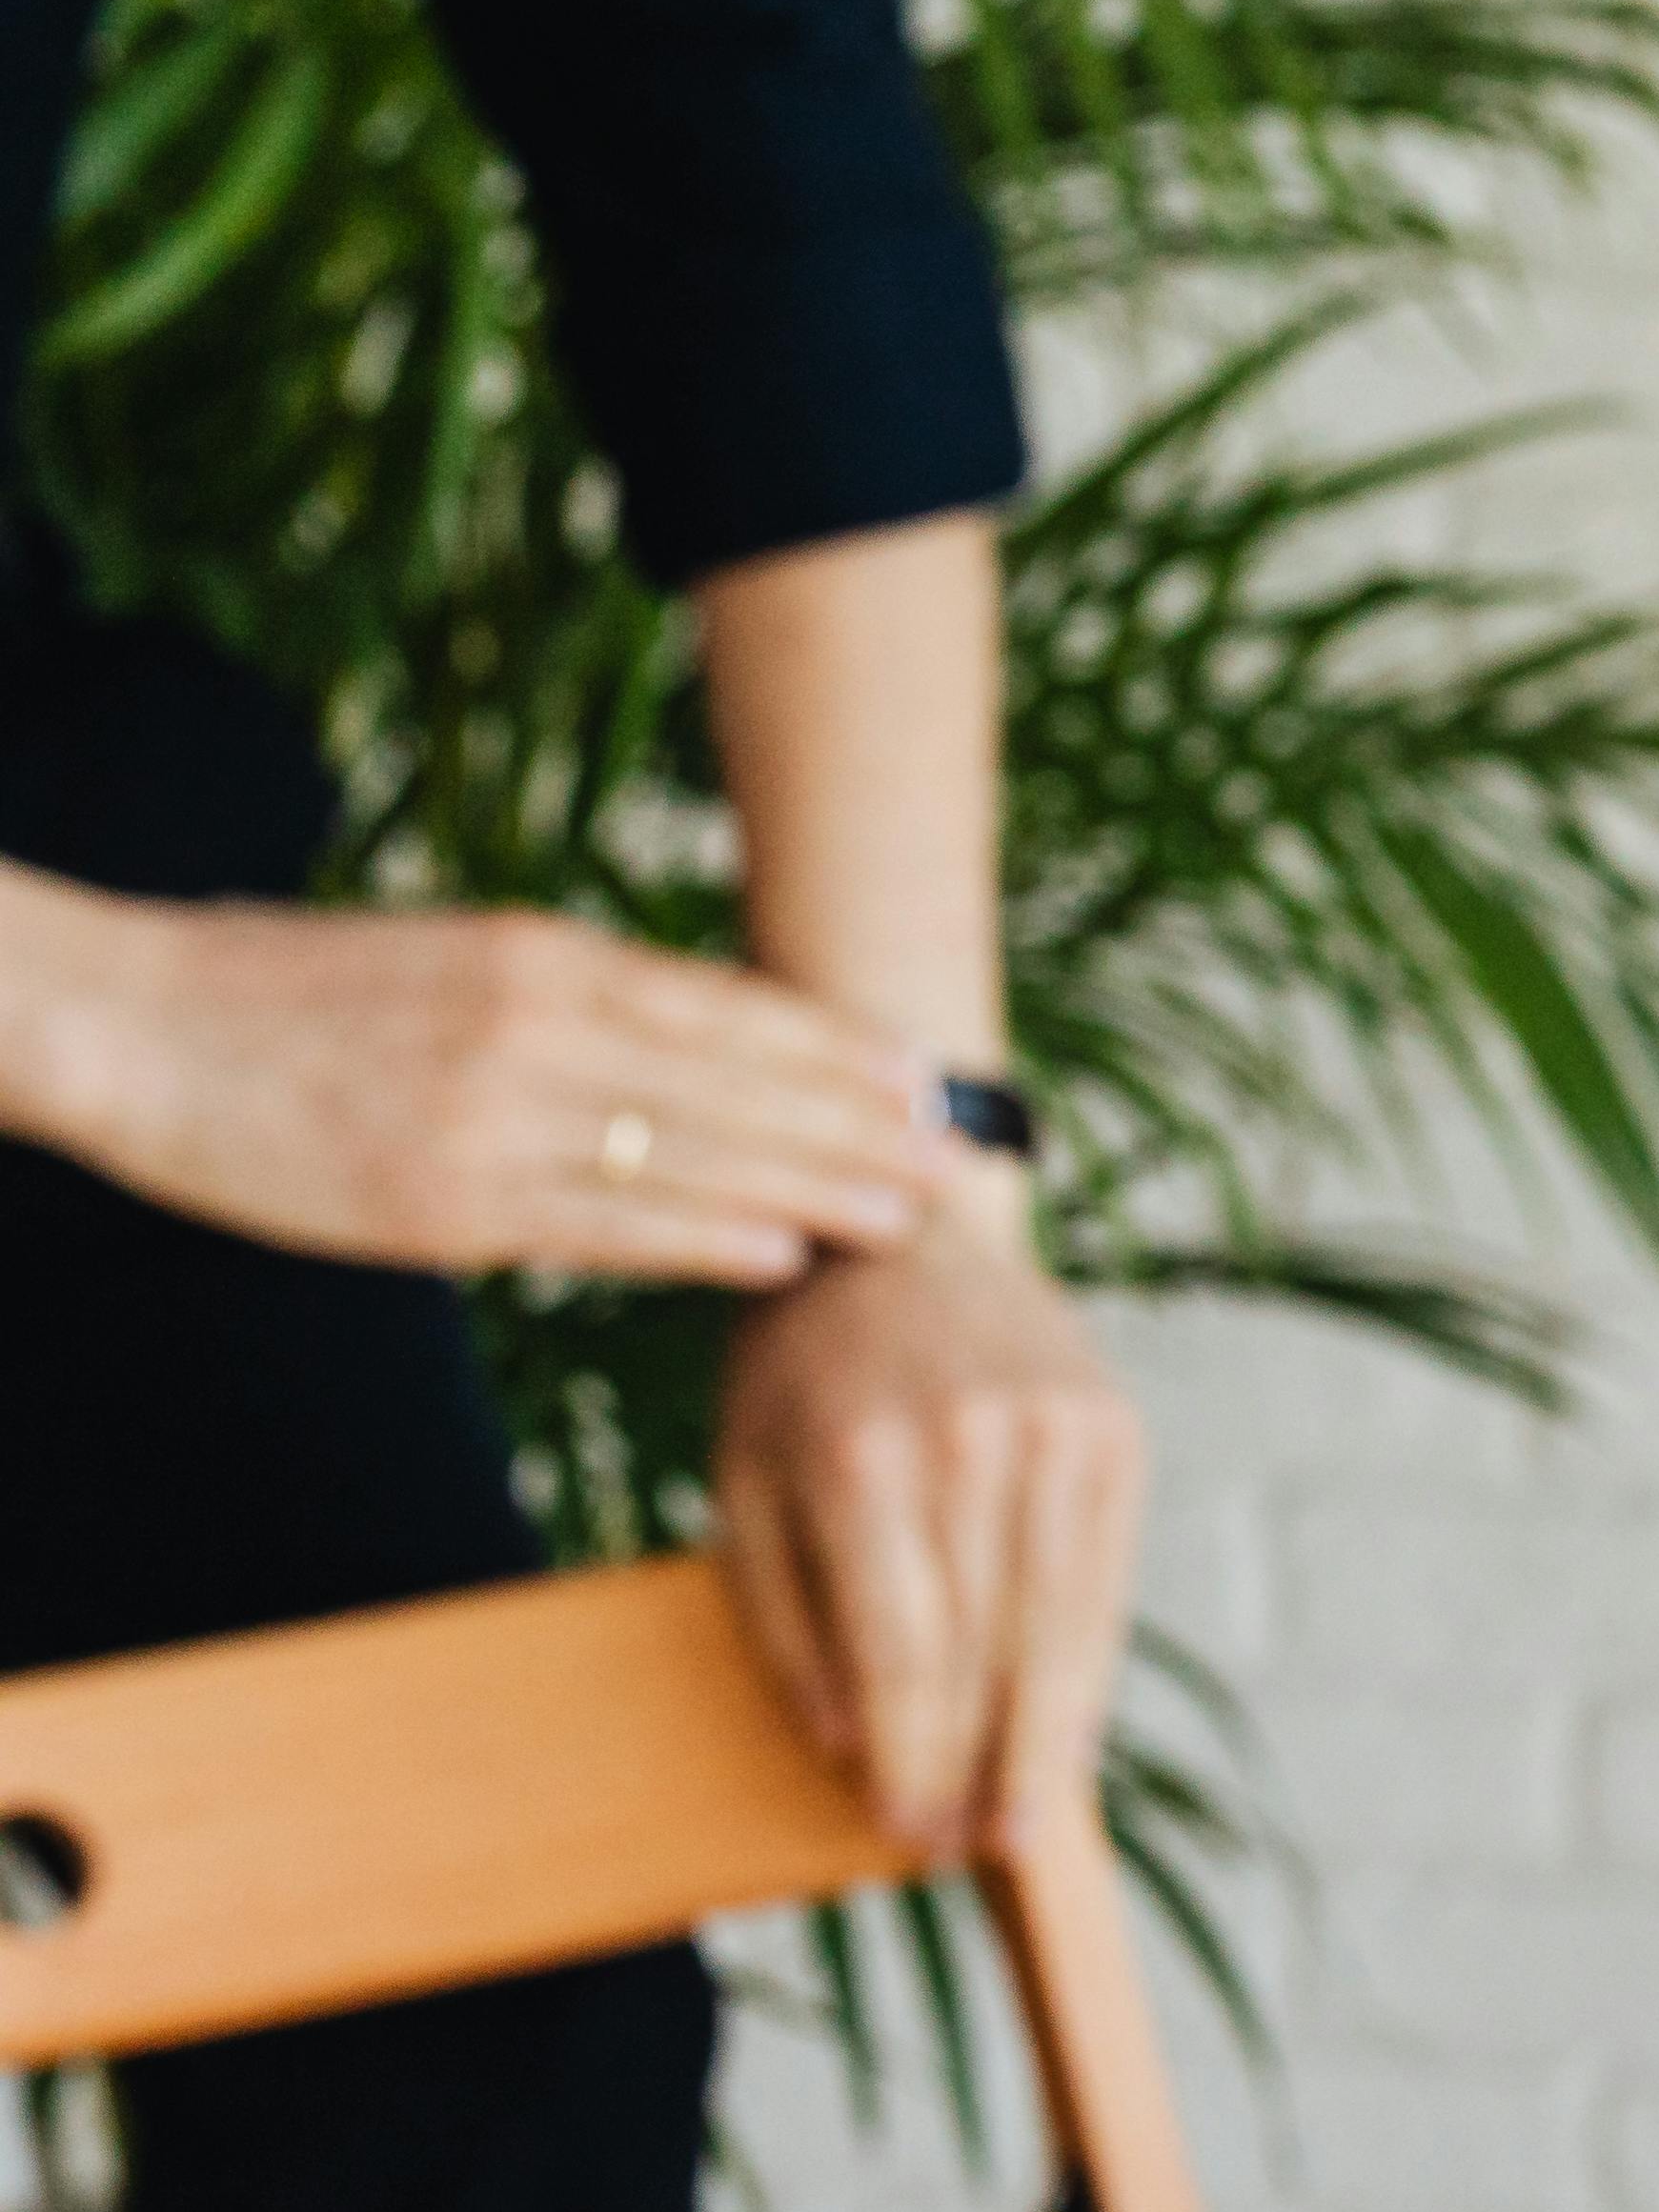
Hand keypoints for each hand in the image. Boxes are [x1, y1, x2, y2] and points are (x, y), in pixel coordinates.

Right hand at [0, 877, 960, 1285]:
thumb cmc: (300, 999)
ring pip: (690, 1156)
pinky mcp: (441, 1201)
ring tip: (912, 1217)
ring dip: (814, 1188)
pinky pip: (598, 1225)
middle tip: (968, 1161)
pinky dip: (700, 1239)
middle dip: (862, 1126)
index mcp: (539, 956)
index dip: (840, 1050)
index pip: (728, 1007)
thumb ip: (574, 1002)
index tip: (932, 1083)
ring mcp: (490, 1116)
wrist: (137, 1023)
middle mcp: (533, 1025)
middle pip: (737, 1082)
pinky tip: (782, 1255)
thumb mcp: (455, 963)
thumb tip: (700, 1050)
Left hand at [712, 1216, 1145, 1852]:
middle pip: (989, 1657)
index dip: (909, 1759)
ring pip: (1063, 1632)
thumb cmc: (801, 1374)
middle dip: (977, 1768)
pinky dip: (1086, 1669)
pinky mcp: (1117, 1435)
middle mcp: (973, 1445)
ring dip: (1044, 1743)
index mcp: (861, 1457)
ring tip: (1020, 1820)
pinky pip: (1107, 1585)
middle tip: (966, 1850)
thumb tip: (846, 1747)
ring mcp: (1058, 1436)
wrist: (904, 1234)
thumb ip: (783, 1615)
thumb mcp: (743, 1479)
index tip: (904, 1838)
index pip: (904, 1653)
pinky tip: (1062, 1732)